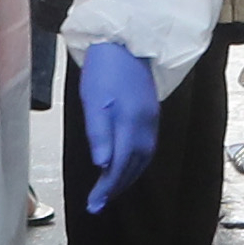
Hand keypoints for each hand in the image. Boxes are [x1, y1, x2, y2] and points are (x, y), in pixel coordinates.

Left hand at [74, 43, 160, 206]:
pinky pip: (146, 147)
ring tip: (110, 190)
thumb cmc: (104, 68)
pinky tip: (125, 166)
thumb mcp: (92, 100)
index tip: (93, 203)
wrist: (125, 41)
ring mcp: (151, 119)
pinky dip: (135, 163)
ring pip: (142, 159)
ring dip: (127, 177)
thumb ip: (98, 133)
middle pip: (133, 166)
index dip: (106, 187)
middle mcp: (145, 124)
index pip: (118, 164)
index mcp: (129, 121)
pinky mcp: (151, 115)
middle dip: (116, 188)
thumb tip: (102, 165)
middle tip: (98, 203)